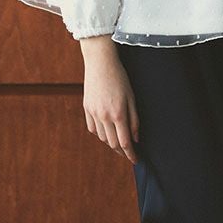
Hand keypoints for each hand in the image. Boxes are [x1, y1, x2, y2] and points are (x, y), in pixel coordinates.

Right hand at [80, 36, 139, 163]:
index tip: (136, 160)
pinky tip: (106, 131)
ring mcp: (93, 113)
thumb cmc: (120, 78)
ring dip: (111, 143)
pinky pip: (92, 128)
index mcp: (118, 114)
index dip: (131, 154)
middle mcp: (104, 116)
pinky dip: (100, 133)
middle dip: (122, 151)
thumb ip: (134, 120)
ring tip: (119, 142)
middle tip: (129, 154)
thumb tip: (136, 139)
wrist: (100, 63)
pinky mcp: (86, 108)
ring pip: (102, 137)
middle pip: (112, 143)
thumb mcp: (132, 98)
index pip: (125, 142)